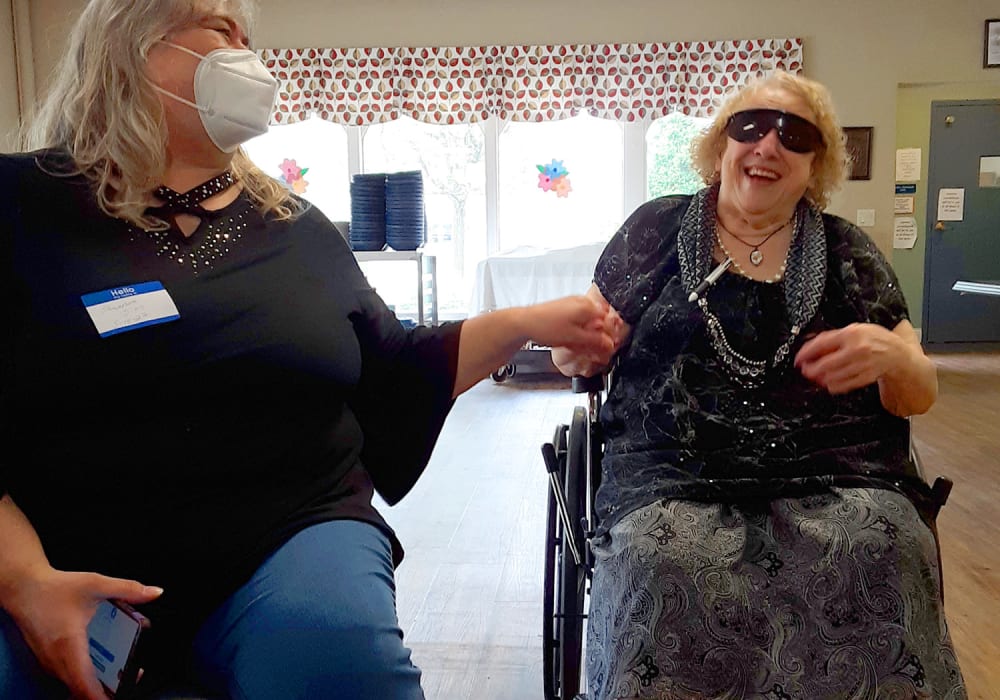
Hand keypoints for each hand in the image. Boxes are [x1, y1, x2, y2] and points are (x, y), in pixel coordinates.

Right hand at [4, 567, 162, 698]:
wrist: (24, 589)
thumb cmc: (54, 588)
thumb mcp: (96, 584)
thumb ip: (127, 589)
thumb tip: (154, 593)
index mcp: (69, 646)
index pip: (85, 686)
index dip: (102, 697)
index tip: (118, 695)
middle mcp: (57, 660)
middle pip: (82, 690)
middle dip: (107, 690)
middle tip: (130, 677)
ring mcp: (50, 663)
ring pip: (74, 685)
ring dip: (97, 683)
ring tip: (121, 671)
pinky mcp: (49, 661)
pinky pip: (69, 676)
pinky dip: (86, 675)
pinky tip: (102, 661)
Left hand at [522, 295, 615, 358]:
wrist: (524, 323)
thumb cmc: (544, 326)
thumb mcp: (575, 338)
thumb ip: (596, 341)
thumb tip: (609, 344)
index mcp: (587, 306)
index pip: (609, 321)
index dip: (608, 336)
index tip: (605, 347)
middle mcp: (581, 301)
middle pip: (599, 321)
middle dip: (597, 336)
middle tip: (592, 348)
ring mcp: (572, 303)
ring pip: (588, 321)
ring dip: (586, 334)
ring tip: (577, 344)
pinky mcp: (563, 308)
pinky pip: (577, 320)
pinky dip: (577, 330)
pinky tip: (569, 340)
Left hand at [794, 322, 900, 393]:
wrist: (897, 354)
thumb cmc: (875, 339)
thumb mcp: (854, 330)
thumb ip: (833, 337)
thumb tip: (811, 345)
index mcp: (851, 334)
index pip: (822, 343)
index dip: (806, 352)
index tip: (799, 358)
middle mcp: (857, 349)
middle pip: (825, 364)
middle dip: (811, 369)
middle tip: (805, 370)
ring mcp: (862, 365)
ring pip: (832, 377)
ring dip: (820, 378)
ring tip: (817, 376)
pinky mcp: (866, 377)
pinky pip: (843, 385)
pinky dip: (832, 386)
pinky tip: (829, 383)